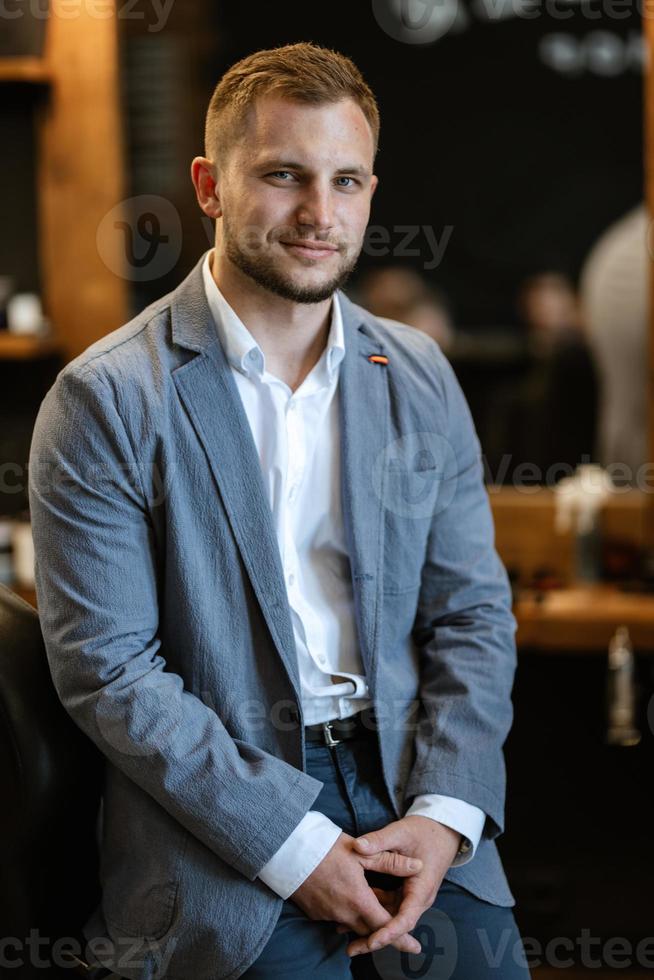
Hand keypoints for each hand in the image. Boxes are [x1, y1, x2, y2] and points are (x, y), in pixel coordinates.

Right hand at [290, 831, 423, 954]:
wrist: (286, 851)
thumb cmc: (325, 848)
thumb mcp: (360, 852)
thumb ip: (390, 861)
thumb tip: (418, 866)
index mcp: (358, 899)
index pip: (385, 925)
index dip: (402, 938)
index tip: (416, 948)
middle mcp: (343, 913)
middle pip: (370, 930)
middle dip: (384, 932)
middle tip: (399, 931)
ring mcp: (327, 915)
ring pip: (353, 925)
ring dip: (366, 922)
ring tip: (376, 911)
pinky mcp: (315, 912)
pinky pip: (338, 918)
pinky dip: (348, 914)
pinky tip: (350, 899)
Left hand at [346, 815, 461, 956]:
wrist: (441, 830)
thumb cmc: (424, 831)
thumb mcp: (401, 832)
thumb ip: (379, 840)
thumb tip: (357, 846)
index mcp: (421, 888)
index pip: (405, 918)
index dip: (388, 932)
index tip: (371, 941)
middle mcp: (418, 898)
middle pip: (396, 925)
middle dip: (374, 936)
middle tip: (350, 948)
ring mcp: (411, 897)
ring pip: (391, 917)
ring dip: (370, 924)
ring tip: (342, 930)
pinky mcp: (405, 893)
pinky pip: (388, 906)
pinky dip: (372, 909)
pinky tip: (352, 910)